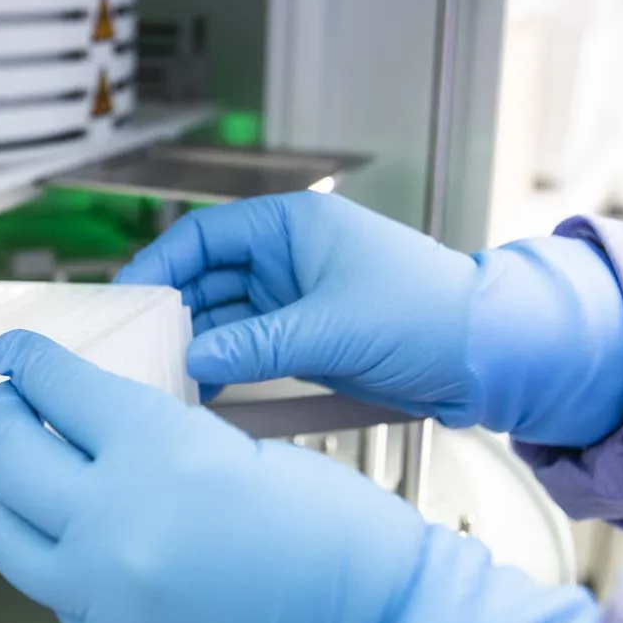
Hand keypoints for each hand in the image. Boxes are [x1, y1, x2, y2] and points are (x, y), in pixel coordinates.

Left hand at [0, 332, 600, 622]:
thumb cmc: (346, 553)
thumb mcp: (253, 455)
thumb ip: (168, 442)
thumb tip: (113, 431)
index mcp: (158, 454)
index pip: (59, 390)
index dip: (31, 363)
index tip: (17, 352)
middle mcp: (113, 522)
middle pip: (10, 454)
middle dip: (1, 416)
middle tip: (8, 402)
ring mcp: (104, 592)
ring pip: (8, 531)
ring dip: (5, 491)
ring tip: (18, 473)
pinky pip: (50, 588)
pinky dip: (49, 554)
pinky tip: (69, 538)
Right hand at [116, 192, 622, 447]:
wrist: (496, 355)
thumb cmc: (431, 315)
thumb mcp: (335, 328)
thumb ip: (258, 344)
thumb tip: (196, 359)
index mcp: (293, 227)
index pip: (203, 236)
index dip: (160, 264)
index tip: (126, 299)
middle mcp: (288, 258)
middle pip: (205, 279)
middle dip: (172, 314)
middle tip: (136, 351)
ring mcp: (295, 300)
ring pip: (223, 319)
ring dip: (196, 347)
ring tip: (162, 380)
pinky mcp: (307, 340)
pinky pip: (248, 350)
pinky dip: (224, 370)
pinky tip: (201, 396)